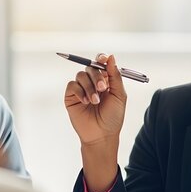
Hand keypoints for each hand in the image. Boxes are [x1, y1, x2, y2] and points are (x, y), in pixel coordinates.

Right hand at [64, 53, 126, 191]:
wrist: (101, 134)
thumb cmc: (113, 117)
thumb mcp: (119, 95)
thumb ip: (115, 76)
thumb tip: (111, 57)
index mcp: (106, 80)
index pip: (102, 63)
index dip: (102, 58)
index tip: (103, 59)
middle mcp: (93, 82)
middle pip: (91, 67)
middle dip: (97, 76)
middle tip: (102, 88)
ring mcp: (81, 88)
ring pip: (81, 75)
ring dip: (89, 87)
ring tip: (95, 101)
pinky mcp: (71, 96)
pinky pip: (72, 85)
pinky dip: (80, 91)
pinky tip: (85, 102)